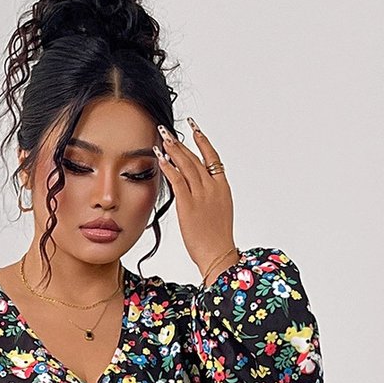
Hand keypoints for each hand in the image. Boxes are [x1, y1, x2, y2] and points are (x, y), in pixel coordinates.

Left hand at [153, 117, 239, 284]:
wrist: (218, 254)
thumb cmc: (217, 238)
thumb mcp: (218, 211)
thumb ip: (208, 196)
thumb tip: (195, 188)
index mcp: (222, 187)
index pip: (212, 157)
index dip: (202, 141)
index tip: (194, 128)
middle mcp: (213, 187)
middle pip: (195, 158)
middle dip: (180, 143)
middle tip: (168, 131)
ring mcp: (201, 195)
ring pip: (186, 165)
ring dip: (173, 150)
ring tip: (162, 138)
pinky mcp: (189, 204)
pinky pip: (177, 180)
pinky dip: (169, 167)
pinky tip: (161, 158)